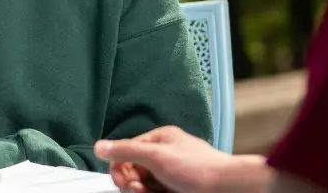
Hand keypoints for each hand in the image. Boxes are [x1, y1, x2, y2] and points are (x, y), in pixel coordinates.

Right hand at [96, 126, 257, 192]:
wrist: (228, 188)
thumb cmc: (198, 169)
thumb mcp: (156, 155)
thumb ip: (125, 150)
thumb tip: (99, 146)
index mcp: (160, 139)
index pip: (126, 151)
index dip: (121, 168)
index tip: (125, 181)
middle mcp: (164, 155)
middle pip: (132, 170)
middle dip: (131, 182)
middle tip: (139, 190)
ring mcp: (171, 174)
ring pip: (142, 185)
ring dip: (141, 192)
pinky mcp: (176, 190)